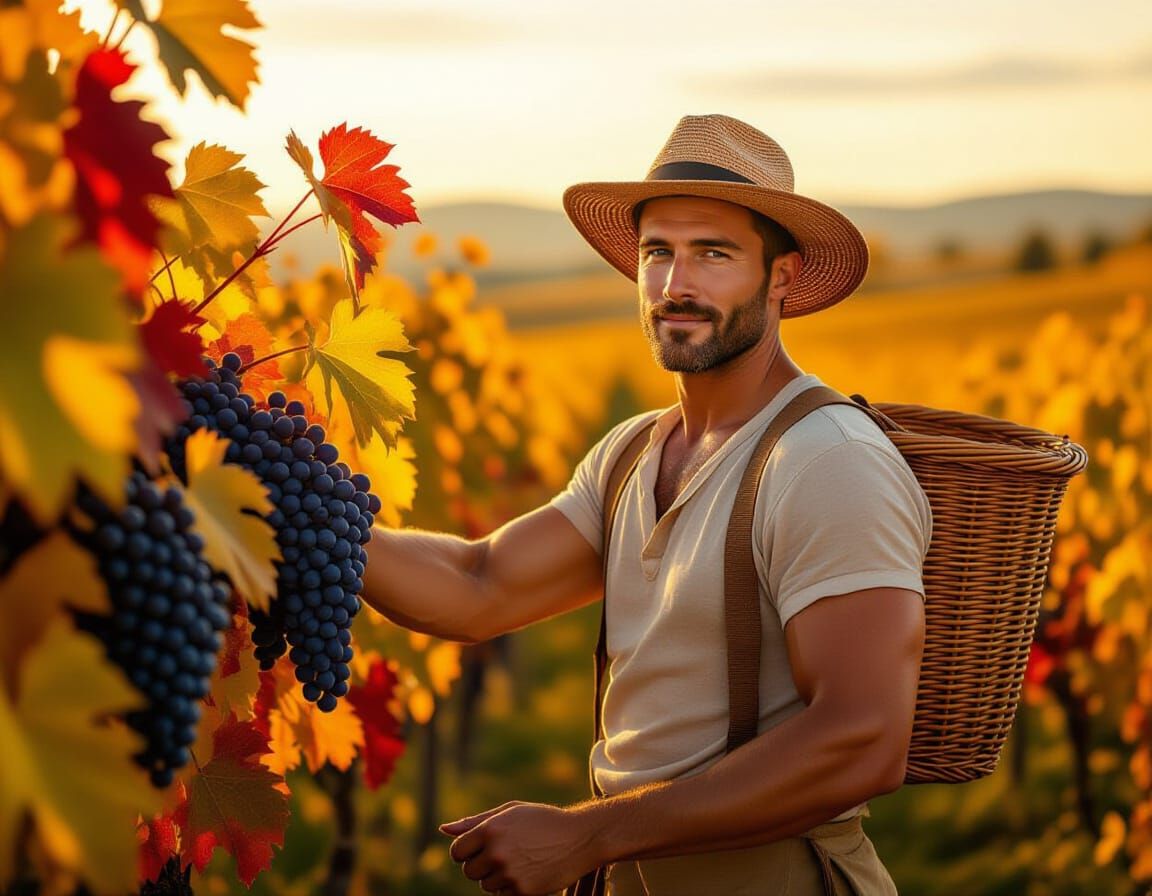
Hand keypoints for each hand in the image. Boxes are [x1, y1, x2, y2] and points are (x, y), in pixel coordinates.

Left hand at [440, 800, 600, 895]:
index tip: (479, 849)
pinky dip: (511, 887)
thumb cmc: (541, 820)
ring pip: (485, 885)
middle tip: (504, 854)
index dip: (466, 852)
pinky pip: (502, 895)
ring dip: (496, 877)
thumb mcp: (509, 812)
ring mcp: (509, 874)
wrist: (579, 838)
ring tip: (520, 860)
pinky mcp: (521, 891)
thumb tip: (444, 829)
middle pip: (469, 871)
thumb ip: (475, 822)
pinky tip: (529, 871)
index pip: (457, 852)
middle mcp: (496, 852)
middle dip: (481, 865)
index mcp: (490, 830)